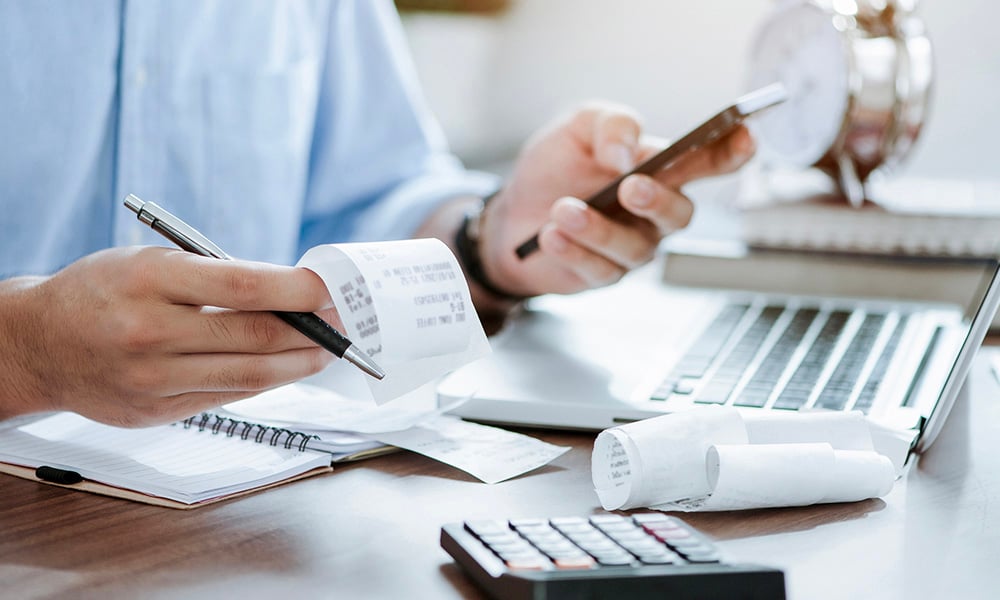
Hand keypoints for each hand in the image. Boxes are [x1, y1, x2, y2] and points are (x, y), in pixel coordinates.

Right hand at [0, 247, 338, 426]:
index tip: (330, 288)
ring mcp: (151, 379)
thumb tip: (290, 293)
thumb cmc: (102, 292)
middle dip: (311, 329)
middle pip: (255, 336)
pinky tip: (284, 368)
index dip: (297, 290)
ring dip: (299, 364)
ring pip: (249, 377)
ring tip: (326, 350)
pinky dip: (264, 382)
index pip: (243, 285)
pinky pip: (227, 397)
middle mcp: (149, 331)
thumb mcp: (150, 263)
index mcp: (149, 279)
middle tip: (342, 321)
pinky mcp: (155, 412)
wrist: (38, 344)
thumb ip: (214, 277)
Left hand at [478, 102, 754, 296]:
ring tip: (562, 209)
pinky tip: (550, 235)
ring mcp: (631, 247)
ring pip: (636, 248)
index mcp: (660, 170)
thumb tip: (627, 154)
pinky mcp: (602, 275)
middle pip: (681, 214)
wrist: (510, 210)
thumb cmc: (555, 168)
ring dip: (598, 228)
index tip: (744, 137)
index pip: (707, 161)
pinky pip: (600, 270)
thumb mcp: (577, 128)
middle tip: (629, 187)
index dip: (731, 152)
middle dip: (659, 201)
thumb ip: (610, 125)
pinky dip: (574, 250)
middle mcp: (654, 213)